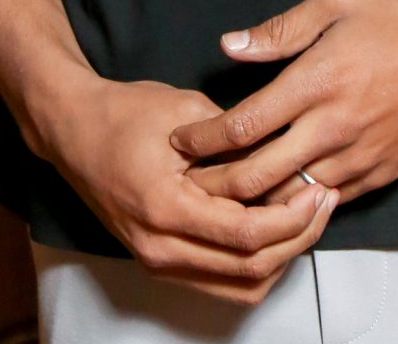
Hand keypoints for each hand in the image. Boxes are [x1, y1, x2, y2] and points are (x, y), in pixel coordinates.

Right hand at [38, 73, 340, 305]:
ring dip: (281, 256)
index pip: (246, 235)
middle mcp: (161, 248)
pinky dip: (255, 265)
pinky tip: (275, 229)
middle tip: (325, 203)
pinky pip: (221, 282)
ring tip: (307, 217)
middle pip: (250, 269)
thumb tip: (285, 160)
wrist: (73, 130)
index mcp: (166, 208)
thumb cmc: (125, 112)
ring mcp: (158, 262)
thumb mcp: (185, 111)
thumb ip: (234, 141)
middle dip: (297, 239)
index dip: (292, 219)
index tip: (319, 190)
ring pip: (240, 286)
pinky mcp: (160, 262)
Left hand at [167, 0, 397, 208]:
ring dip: (253, 202)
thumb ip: (281, 28)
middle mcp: (334, 125)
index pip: (244, 124)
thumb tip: (229, 46)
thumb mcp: (337, 1)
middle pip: (258, 176)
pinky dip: (298, 205)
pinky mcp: (382, 172)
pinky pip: (330, 201)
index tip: (179, 142)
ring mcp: (360, 155)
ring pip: (291, 197)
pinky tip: (279, 199)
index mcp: (316, 80)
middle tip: (188, 184)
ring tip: (223, 198)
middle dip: (215, 185)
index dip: (203, 140)